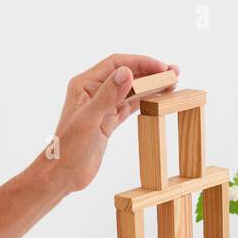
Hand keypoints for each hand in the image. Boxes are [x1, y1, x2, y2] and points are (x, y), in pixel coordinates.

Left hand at [45, 53, 176, 192]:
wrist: (63, 174)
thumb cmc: (69, 148)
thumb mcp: (90, 119)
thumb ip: (108, 95)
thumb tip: (127, 72)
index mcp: (85, 84)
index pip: (117, 65)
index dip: (141, 63)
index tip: (162, 68)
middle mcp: (93, 91)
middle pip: (126, 75)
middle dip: (150, 72)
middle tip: (174, 74)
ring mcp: (102, 107)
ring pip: (131, 90)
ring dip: (150, 86)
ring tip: (172, 84)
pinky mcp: (108, 121)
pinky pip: (130, 106)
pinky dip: (145, 101)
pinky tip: (159, 98)